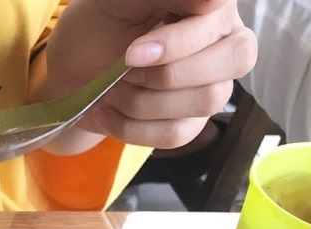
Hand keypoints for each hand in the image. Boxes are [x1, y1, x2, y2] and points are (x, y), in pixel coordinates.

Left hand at [44, 0, 256, 149]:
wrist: (74, 68)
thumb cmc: (101, 24)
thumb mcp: (120, 2)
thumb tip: (213, 1)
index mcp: (214, 7)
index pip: (220, 22)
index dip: (178, 43)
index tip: (132, 53)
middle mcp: (225, 42)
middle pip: (236, 59)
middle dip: (169, 73)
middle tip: (125, 68)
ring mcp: (213, 85)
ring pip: (207, 100)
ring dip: (145, 100)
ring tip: (112, 88)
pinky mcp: (192, 122)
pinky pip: (177, 134)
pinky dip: (133, 126)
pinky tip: (110, 111)